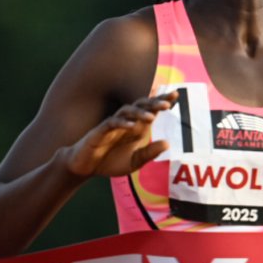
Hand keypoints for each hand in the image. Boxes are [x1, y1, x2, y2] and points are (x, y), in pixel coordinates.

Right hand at [63, 93, 177, 177]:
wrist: (87, 167)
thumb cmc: (110, 162)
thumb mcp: (135, 162)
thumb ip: (150, 153)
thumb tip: (168, 143)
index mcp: (136, 128)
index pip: (151, 110)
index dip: (161, 101)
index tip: (175, 94)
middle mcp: (126, 122)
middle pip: (141, 106)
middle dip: (154, 103)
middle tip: (168, 104)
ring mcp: (112, 125)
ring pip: (126, 111)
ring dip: (139, 112)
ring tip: (151, 117)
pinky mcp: (100, 131)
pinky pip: (111, 123)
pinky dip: (122, 123)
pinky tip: (131, 126)